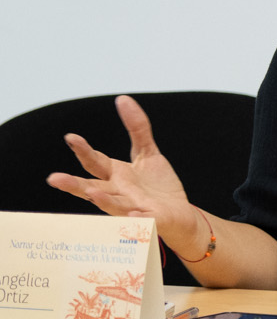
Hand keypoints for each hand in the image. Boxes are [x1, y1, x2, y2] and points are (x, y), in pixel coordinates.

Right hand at [46, 95, 208, 257]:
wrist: (180, 214)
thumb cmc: (157, 186)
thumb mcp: (148, 153)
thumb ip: (137, 128)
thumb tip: (122, 99)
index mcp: (115, 175)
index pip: (95, 161)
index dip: (83, 150)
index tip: (71, 137)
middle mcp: (119, 192)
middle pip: (93, 187)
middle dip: (74, 184)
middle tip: (54, 179)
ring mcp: (132, 208)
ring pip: (113, 205)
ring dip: (101, 200)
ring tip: (90, 193)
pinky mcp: (151, 219)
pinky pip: (141, 219)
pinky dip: (134, 217)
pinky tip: (132, 213)